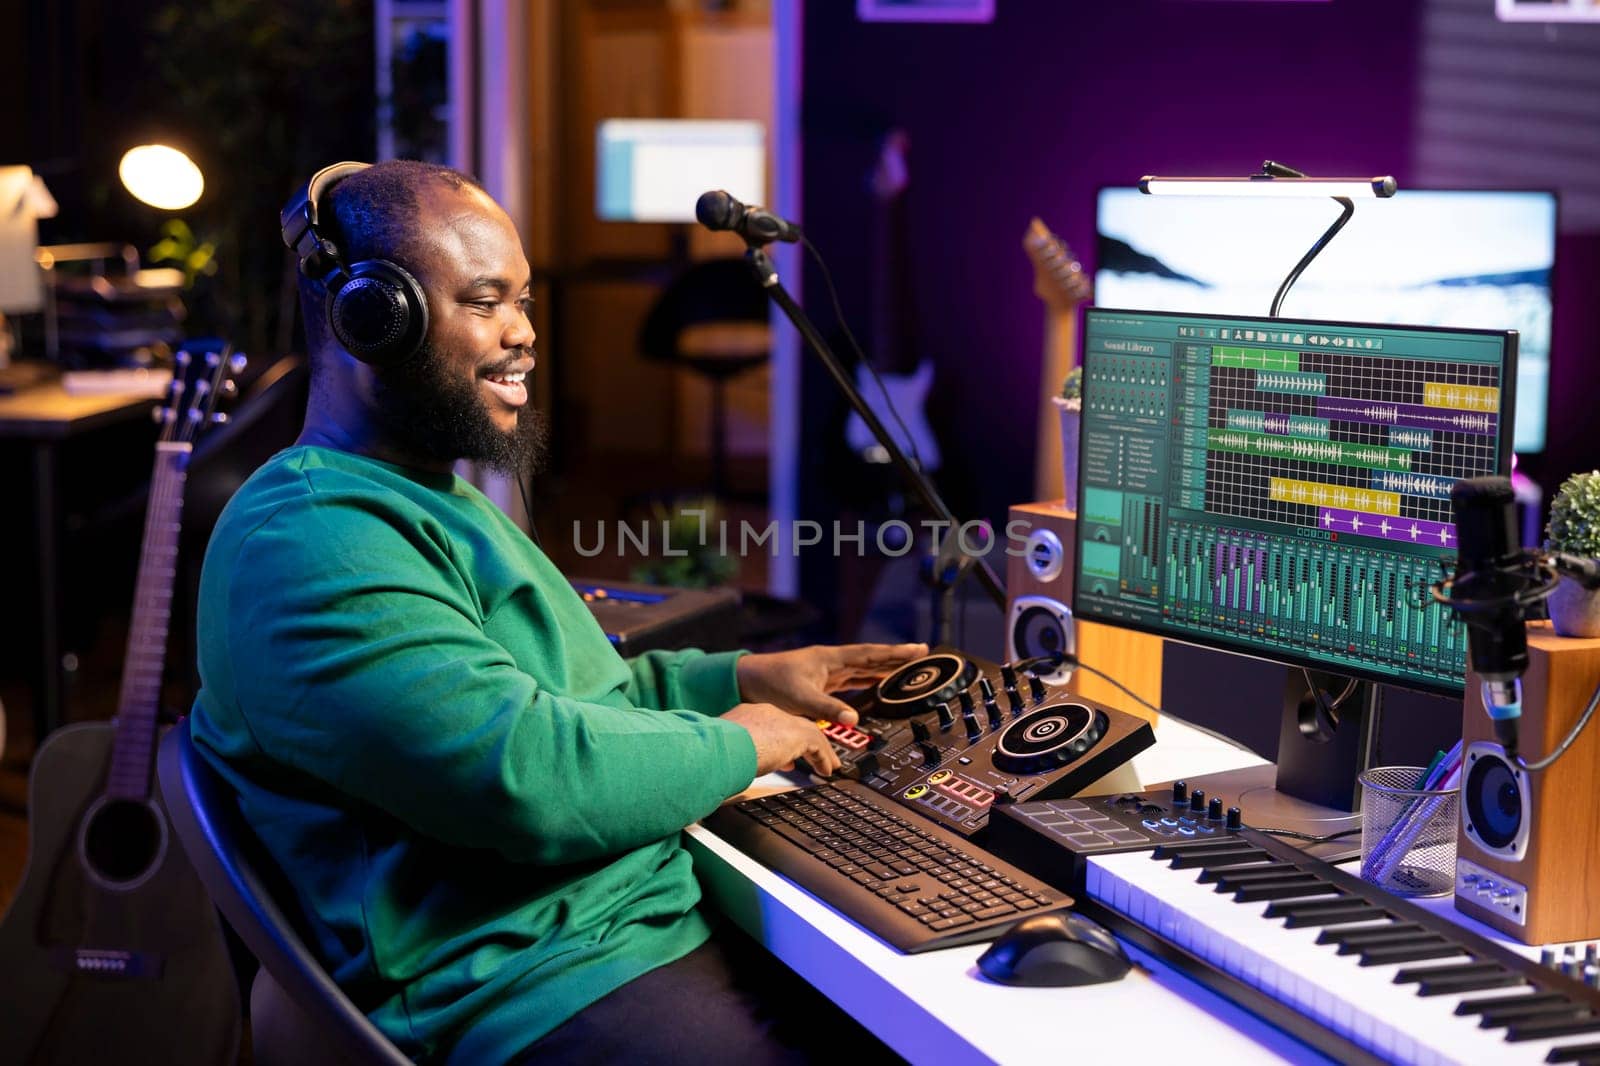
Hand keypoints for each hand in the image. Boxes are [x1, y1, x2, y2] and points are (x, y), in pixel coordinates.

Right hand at [721, 702, 841, 775]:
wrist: (718, 748)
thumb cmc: (712, 754)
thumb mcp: (723, 753)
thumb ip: (732, 757)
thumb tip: (730, 771)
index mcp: (746, 717)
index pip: (770, 726)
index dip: (779, 741)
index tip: (785, 758)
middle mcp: (765, 714)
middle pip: (791, 727)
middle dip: (802, 743)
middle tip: (811, 756)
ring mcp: (781, 721)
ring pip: (808, 732)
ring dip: (820, 751)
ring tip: (828, 766)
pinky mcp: (795, 733)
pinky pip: (817, 744)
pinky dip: (824, 758)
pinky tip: (826, 771)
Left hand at [736, 643, 928, 725]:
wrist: (748, 681)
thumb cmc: (770, 684)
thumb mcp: (799, 698)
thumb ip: (827, 708)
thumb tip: (854, 718)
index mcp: (830, 659)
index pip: (870, 654)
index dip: (895, 653)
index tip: (919, 649)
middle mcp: (832, 663)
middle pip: (872, 660)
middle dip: (897, 658)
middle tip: (924, 656)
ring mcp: (828, 673)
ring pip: (864, 670)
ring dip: (885, 671)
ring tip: (908, 672)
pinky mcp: (822, 684)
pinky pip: (853, 682)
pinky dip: (868, 683)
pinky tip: (878, 687)